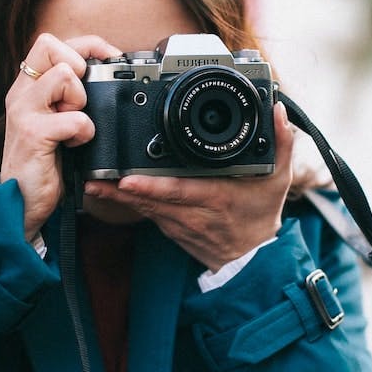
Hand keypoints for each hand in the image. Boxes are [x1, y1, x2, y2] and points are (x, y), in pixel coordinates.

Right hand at [0, 33, 121, 240]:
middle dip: (78, 67)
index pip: (52, 42)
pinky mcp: (33, 134)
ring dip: (81, 101)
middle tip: (80, 100)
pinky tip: (75, 145)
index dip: (86, 46)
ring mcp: (24, 111)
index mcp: (28, 86)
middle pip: (50, 45)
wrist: (20, 202)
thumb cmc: (44, 162)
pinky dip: (84, 132)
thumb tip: (106, 74)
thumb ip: (68, 97)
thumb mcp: (54, 121)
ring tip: (75, 125)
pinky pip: (74, 117)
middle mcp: (21, 93)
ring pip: (64, 75)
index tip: (109, 61)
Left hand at [85, 102, 295, 270]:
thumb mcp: (278, 181)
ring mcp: (179, 224)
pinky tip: (105, 190)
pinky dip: (125, 202)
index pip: (180, 192)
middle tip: (94, 175)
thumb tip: (279, 112)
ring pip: (143, 208)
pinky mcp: (169, 228)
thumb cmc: (261, 216)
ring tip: (91, 180)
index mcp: (217, 199)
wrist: (253, 259)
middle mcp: (193, 215)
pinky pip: (145, 214)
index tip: (129, 180)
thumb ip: (280, 144)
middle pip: (152, 200)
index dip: (152, 188)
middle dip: (121, 189)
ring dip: (116, 196)